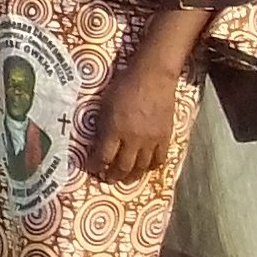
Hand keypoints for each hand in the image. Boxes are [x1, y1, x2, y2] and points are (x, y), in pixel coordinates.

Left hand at [89, 55, 183, 181]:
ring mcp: (151, 140)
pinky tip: (146, 168)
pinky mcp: (165, 137)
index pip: (103, 157)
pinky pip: (159, 159)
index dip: (96, 166)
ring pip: (141, 167)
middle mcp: (133, 139)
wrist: (152, 77)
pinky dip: (151, 167)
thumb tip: (98, 143)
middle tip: (107, 179)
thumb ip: (102, 125)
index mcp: (114, 129)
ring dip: (132, 176)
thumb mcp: (104, 104)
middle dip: (112, 176)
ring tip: (125, 179)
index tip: (92, 169)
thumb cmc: (124, 85)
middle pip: (122, 166)